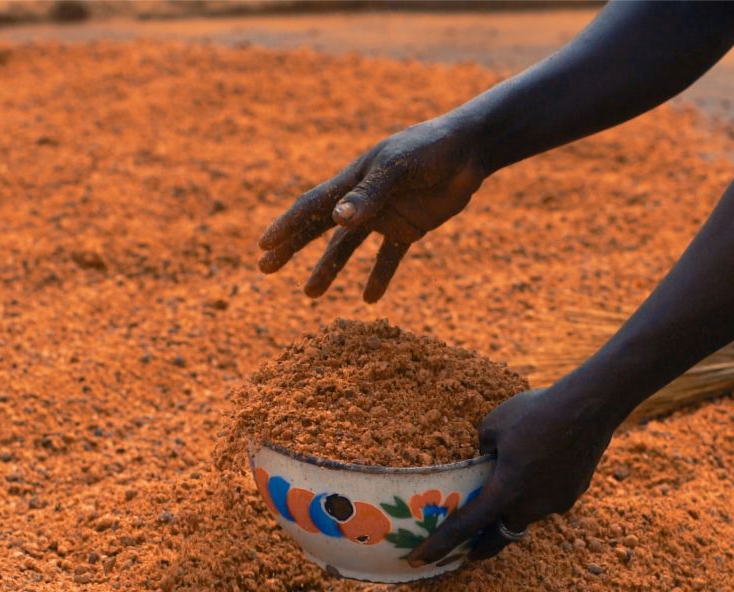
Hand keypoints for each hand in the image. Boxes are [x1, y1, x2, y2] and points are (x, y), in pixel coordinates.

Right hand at [257, 114, 488, 301]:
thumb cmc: (430, 150)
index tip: (264, 246)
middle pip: (319, 227)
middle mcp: (363, 200)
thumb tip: (337, 220)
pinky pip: (389, 257)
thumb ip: (370, 194)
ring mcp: (384, 215)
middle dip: (292, 247)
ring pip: (348, 247)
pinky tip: (370, 299)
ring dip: (329, 268)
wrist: (469, 150)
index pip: (312, 207)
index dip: (286, 227)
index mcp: (353, 180)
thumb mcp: (398, 168)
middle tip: (265, 269)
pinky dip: (379, 276)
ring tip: (310, 293)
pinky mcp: (409, 228)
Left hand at [409, 386, 616, 565]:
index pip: (466, 526)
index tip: (419, 560)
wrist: (590, 405)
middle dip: (483, 547)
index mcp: (506, 490)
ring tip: (510, 487)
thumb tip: (484, 461)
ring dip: (514, 509)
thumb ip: (482, 452)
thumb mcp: (493, 426)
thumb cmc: (536, 412)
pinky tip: (542, 467)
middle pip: (500, 536)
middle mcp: (532, 506)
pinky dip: (538, 492)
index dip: (440, 544)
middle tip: (469, 551)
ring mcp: (557, 503)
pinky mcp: (574, 493)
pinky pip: (549, 500)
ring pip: (527, 514)